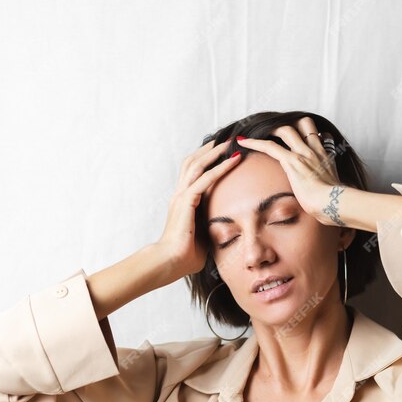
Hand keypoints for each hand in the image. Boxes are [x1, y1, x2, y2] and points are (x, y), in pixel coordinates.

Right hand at [157, 139, 241, 275]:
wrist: (169, 262)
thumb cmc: (185, 256)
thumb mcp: (204, 237)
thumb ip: (213, 228)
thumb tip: (229, 231)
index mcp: (183, 202)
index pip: (193, 174)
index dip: (206, 161)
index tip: (221, 152)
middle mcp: (180, 195)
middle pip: (192, 162)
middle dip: (209, 149)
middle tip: (225, 139)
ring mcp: (181, 196)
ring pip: (197, 165)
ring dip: (214, 152)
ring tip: (229, 142)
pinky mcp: (186, 201)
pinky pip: (205, 179)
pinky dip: (220, 167)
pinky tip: (233, 160)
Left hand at [235, 116, 346, 225]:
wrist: (334, 204)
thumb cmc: (334, 202)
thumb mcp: (334, 189)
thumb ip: (328, 183)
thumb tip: (327, 190)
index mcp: (325, 156)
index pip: (317, 134)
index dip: (307, 131)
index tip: (298, 134)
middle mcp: (314, 150)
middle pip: (303, 123)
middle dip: (288, 124)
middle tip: (274, 129)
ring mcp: (303, 154)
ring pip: (285, 130)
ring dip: (270, 129)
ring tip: (257, 131)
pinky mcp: (291, 162)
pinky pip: (269, 146)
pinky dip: (254, 143)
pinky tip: (243, 141)